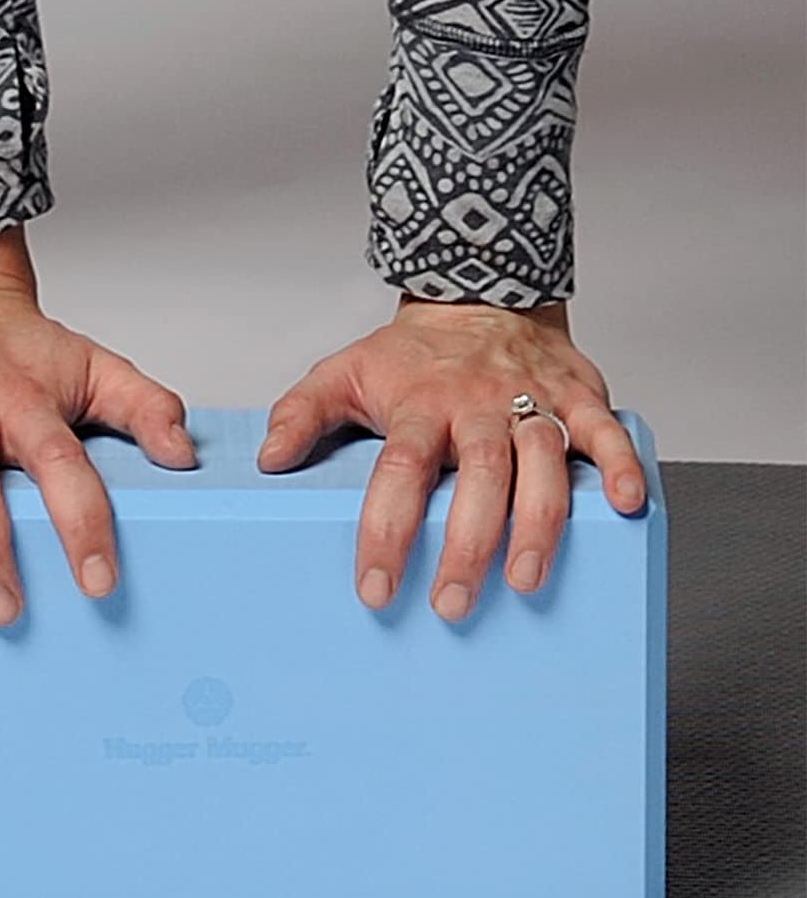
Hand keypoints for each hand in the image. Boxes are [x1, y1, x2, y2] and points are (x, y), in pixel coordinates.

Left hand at [257, 294, 646, 621]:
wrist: (481, 293)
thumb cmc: (413, 353)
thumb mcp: (345, 371)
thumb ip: (302, 413)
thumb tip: (269, 458)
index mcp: (420, 404)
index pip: (400, 472)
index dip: (388, 530)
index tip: (377, 587)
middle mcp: (479, 405)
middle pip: (478, 476)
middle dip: (467, 544)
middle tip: (452, 604)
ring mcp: (533, 400)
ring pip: (542, 462)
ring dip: (539, 522)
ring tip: (525, 581)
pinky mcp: (580, 396)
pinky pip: (607, 430)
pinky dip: (621, 465)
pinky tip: (628, 507)